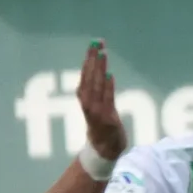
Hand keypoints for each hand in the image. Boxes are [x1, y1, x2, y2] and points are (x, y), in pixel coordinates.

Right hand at [78, 40, 127, 160]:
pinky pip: (107, 99)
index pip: (86, 74)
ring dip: (99, 69)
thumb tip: (100, 74)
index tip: (94, 45)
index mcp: (84, 98)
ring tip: (102, 53)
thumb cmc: (101, 127)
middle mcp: (87, 103)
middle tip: (97, 42)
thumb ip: (95, 92)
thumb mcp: (95, 107)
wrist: (104, 150)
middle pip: (89, 76)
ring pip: (96, 85)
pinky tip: (108, 75)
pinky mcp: (107, 118)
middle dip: (93, 58)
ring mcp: (96, 110)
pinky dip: (107, 87)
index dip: (89, 59)